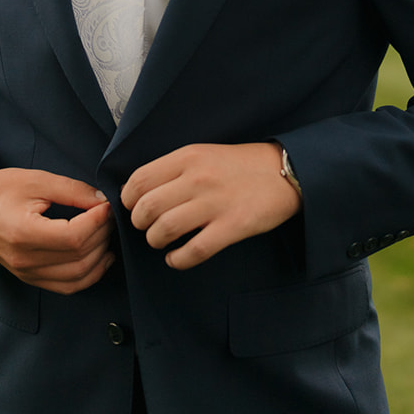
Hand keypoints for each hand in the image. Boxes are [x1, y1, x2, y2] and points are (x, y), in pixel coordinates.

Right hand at [0, 169, 115, 293]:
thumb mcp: (37, 180)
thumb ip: (73, 191)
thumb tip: (103, 201)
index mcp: (24, 234)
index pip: (74, 237)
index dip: (98, 221)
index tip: (106, 204)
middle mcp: (25, 261)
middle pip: (80, 257)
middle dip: (103, 235)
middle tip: (108, 215)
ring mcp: (27, 274)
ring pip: (79, 277)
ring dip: (100, 255)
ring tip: (106, 232)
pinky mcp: (30, 278)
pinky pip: (68, 286)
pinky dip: (90, 274)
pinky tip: (101, 256)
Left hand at [120, 142, 300, 270]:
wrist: (285, 171)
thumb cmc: (239, 165)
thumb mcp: (203, 154)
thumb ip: (173, 169)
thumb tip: (138, 192)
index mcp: (188, 157)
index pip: (139, 180)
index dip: (128, 200)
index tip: (133, 208)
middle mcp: (198, 178)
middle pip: (147, 207)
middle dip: (140, 223)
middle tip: (147, 227)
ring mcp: (215, 203)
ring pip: (165, 229)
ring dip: (155, 241)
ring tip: (161, 241)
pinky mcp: (232, 226)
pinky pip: (194, 250)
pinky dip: (177, 260)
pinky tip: (176, 258)